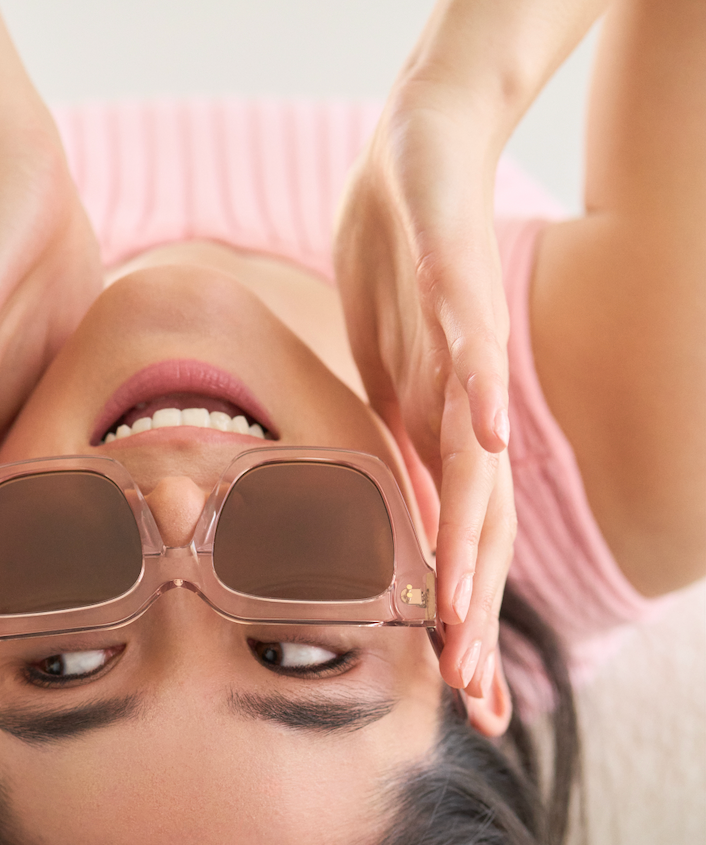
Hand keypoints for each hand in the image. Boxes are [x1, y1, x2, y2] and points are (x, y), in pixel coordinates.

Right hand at [334, 81, 515, 696]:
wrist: (430, 146)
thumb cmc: (405, 268)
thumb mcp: (385, 379)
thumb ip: (388, 445)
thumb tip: (359, 513)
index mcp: (439, 431)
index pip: (454, 539)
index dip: (460, 616)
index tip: (465, 698)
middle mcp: (463, 405)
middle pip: (477, 523)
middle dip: (470, 610)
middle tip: (468, 693)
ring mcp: (464, 346)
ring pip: (474, 456)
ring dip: (473, 534)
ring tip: (466, 608)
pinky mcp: (456, 275)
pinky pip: (470, 339)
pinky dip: (478, 393)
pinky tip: (485, 442)